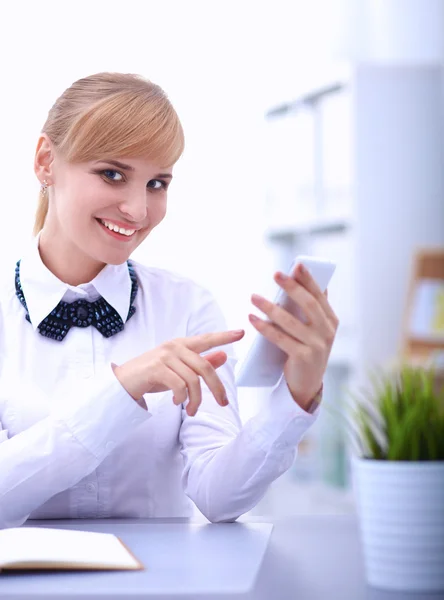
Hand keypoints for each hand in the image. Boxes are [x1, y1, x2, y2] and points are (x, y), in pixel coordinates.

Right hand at [113, 329, 244, 415]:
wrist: (123, 383)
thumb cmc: (152, 375)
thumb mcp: (179, 370)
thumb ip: (201, 362)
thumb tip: (224, 355)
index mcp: (181, 344)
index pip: (206, 339)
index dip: (224, 336)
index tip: (241, 333)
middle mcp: (174, 346)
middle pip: (204, 367)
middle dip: (217, 387)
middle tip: (223, 403)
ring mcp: (164, 356)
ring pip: (193, 380)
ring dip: (196, 399)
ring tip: (191, 410)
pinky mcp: (156, 368)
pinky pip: (179, 385)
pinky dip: (182, 398)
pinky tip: (178, 403)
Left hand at [249, 263, 338, 410]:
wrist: (307, 384)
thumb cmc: (307, 350)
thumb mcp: (314, 329)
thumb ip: (311, 308)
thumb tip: (301, 279)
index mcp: (331, 320)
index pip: (319, 295)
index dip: (308, 279)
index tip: (296, 265)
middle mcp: (327, 332)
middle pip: (308, 304)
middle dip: (291, 287)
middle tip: (276, 274)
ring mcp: (317, 346)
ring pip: (291, 321)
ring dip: (270, 307)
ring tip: (254, 297)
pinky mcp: (304, 358)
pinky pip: (280, 339)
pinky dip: (265, 328)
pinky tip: (253, 319)